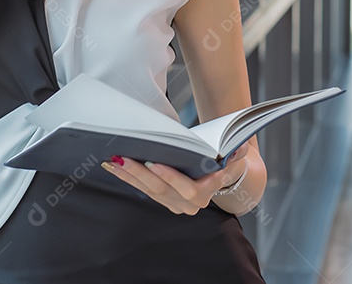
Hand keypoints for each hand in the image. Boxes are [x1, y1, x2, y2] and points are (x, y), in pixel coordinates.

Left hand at [103, 142, 250, 215]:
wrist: (221, 175)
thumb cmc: (225, 161)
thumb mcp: (234, 155)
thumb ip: (236, 153)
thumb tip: (238, 149)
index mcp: (208, 192)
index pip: (188, 189)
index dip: (170, 178)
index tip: (154, 163)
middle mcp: (190, 203)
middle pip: (162, 190)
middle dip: (140, 174)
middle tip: (123, 158)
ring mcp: (175, 203)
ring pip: (149, 191)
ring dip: (129, 176)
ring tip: (113, 161)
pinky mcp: (164, 199)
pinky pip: (144, 190)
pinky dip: (129, 178)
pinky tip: (115, 167)